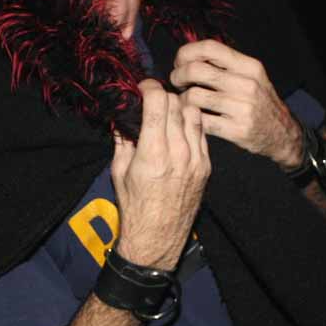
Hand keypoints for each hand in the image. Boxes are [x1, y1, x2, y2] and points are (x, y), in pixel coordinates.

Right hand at [111, 80, 209, 269]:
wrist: (159, 237)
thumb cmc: (135, 206)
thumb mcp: (119, 170)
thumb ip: (122, 139)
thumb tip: (121, 115)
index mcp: (153, 154)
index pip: (159, 103)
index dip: (150, 88)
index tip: (142, 87)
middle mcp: (179, 154)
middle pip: (177, 104)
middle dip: (163, 95)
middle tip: (153, 97)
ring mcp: (197, 160)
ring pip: (194, 114)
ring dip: (180, 106)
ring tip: (168, 110)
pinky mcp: (206, 166)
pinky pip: (202, 133)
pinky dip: (191, 124)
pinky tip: (179, 128)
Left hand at [170, 39, 302, 168]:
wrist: (282, 134)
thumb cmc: (260, 102)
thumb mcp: (252, 76)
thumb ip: (226, 65)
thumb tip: (190, 55)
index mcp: (250, 67)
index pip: (209, 48)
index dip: (187, 52)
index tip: (179, 62)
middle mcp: (247, 84)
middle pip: (196, 70)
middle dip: (178, 75)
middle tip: (177, 82)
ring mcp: (242, 108)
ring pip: (194, 96)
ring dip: (182, 98)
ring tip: (185, 101)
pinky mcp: (236, 130)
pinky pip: (200, 120)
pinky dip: (191, 117)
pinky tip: (193, 116)